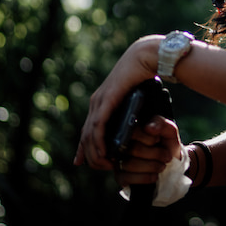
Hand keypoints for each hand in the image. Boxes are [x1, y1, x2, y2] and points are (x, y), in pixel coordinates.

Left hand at [74, 35, 161, 169]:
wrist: (144, 57)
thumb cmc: (143, 75)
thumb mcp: (134, 98)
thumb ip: (130, 111)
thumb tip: (135, 123)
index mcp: (101, 101)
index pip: (88, 129)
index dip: (83, 147)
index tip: (81, 162)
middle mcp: (96, 102)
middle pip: (86, 135)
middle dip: (90, 155)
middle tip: (99, 168)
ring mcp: (99, 101)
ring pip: (90, 134)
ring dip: (95, 153)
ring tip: (104, 165)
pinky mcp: (106, 101)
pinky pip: (98, 127)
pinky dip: (98, 143)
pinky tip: (103, 153)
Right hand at [114, 116, 183, 186]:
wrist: (170, 166)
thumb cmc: (166, 145)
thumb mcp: (169, 131)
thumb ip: (161, 124)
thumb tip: (148, 127)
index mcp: (132, 129)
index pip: (132, 132)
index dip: (148, 138)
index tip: (159, 140)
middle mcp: (121, 144)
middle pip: (133, 149)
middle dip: (155, 154)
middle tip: (167, 157)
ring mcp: (118, 160)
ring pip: (130, 164)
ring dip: (152, 166)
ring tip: (162, 166)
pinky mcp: (119, 175)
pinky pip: (126, 178)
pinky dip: (144, 178)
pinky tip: (154, 176)